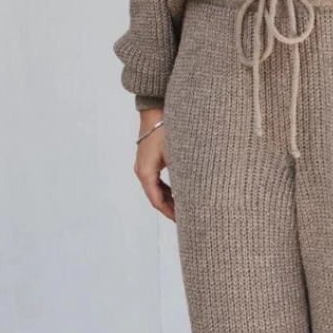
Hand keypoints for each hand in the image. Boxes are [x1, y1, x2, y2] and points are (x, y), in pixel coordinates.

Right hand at [135, 107, 174, 222]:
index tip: (182, 222)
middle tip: (185, 220)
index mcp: (145, 172)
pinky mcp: (148, 160)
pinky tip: (178, 193)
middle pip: (155, 197)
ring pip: (155, 189)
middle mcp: (141, 171)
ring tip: (183, 209)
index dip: (169, 213)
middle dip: (170, 209)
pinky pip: (156, 180)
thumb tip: (190, 195)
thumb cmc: (165, 130)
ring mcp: (143, 165)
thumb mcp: (176, 155)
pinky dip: (166, 189)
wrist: (156, 110)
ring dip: (168, 199)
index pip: (157, 201)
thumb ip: (181, 176)